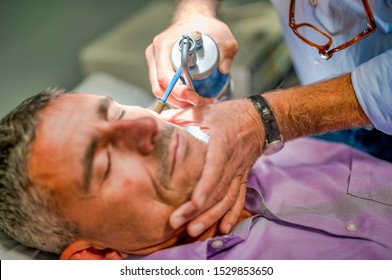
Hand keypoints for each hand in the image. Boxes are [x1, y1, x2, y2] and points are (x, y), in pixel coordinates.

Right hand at [145, 14, 237, 107]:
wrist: (194, 21)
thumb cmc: (203, 26)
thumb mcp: (221, 34)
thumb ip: (227, 49)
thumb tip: (224, 68)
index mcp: (164, 46)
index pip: (164, 76)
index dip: (178, 91)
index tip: (195, 97)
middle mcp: (155, 55)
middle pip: (160, 88)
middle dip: (179, 101)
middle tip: (199, 103)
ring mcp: (155, 63)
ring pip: (160, 91)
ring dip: (177, 102)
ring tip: (196, 103)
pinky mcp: (159, 70)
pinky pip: (163, 88)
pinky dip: (176, 97)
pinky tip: (190, 99)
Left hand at [161, 99, 263, 235]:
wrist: (259, 119)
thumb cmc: (229, 114)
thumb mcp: (205, 110)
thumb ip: (180, 116)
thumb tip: (155, 120)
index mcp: (222, 143)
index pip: (214, 168)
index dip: (205, 187)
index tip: (194, 203)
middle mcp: (232, 162)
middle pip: (217, 190)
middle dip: (198, 210)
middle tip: (178, 223)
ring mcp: (239, 172)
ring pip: (227, 199)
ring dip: (211, 217)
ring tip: (193, 231)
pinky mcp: (243, 178)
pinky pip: (239, 199)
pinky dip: (231, 215)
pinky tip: (222, 229)